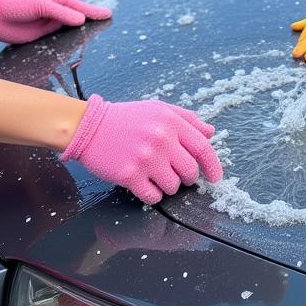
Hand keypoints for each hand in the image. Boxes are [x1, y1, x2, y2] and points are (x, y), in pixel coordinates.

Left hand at [0, 0, 111, 43]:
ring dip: (81, 30)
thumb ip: (61, 13)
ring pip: (69, 28)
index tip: (108, 14)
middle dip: (91, 19)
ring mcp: (48, 23)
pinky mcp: (41, 35)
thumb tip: (82, 19)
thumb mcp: (41, 4)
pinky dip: (68, 40)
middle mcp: (55, 11)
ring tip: (97, 33)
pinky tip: (76, 44)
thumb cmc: (16, 3)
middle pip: (77, 17)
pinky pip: (58, 38)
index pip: (80, 6)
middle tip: (107, 22)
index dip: (94, 11)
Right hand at [62, 96, 222, 203]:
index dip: (213, 166)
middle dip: (186, 177)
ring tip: (153, 173)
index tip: (216, 177)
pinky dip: (152, 194)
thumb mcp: (158, 109)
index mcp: (170, 121)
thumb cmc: (125, 118)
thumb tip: (210, 132)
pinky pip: (153, 197)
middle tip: (173, 171)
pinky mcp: (129, 175)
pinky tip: (143, 182)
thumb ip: (186, 119)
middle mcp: (161, 138)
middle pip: (189, 172)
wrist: (89, 126)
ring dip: (167, 186)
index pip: (202, 148)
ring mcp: (145, 158)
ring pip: (173, 187)